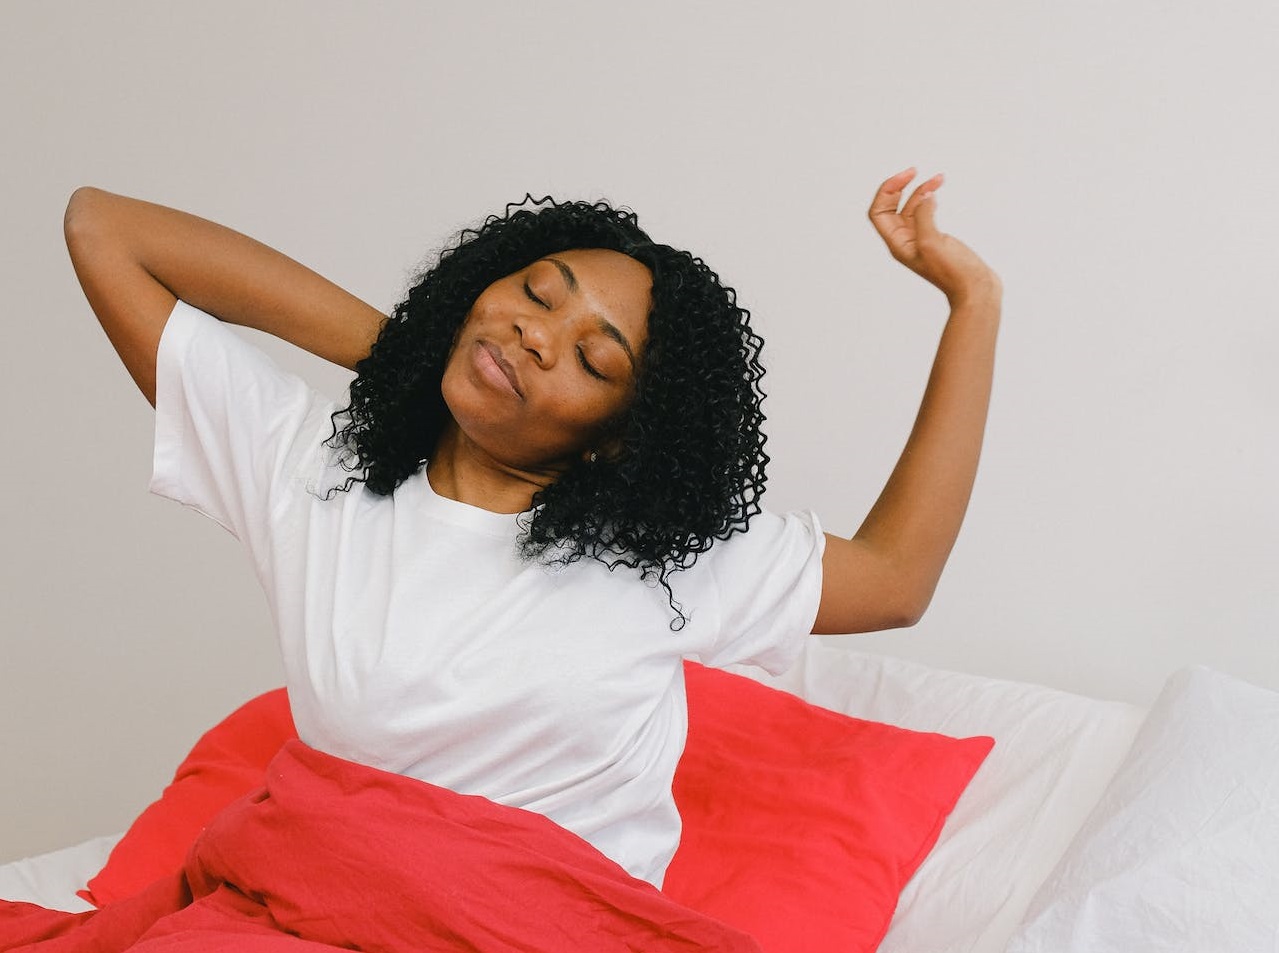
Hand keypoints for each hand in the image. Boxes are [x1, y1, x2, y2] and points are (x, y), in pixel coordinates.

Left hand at [868, 169, 1000, 307]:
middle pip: (891, 207)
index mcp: (898, 244)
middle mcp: (905, 241)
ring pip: (911, 208)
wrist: (975, 290)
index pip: (879, 212)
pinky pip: (925, 214)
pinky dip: (929, 200)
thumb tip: (926, 196)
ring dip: (921, 190)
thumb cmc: (953, 272)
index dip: (887, 191)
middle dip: (900, 187)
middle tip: (914, 171)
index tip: (907, 176)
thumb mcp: (932, 241)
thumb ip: (923, 216)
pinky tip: (937, 191)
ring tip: (938, 178)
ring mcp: (920, 240)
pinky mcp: (935, 239)